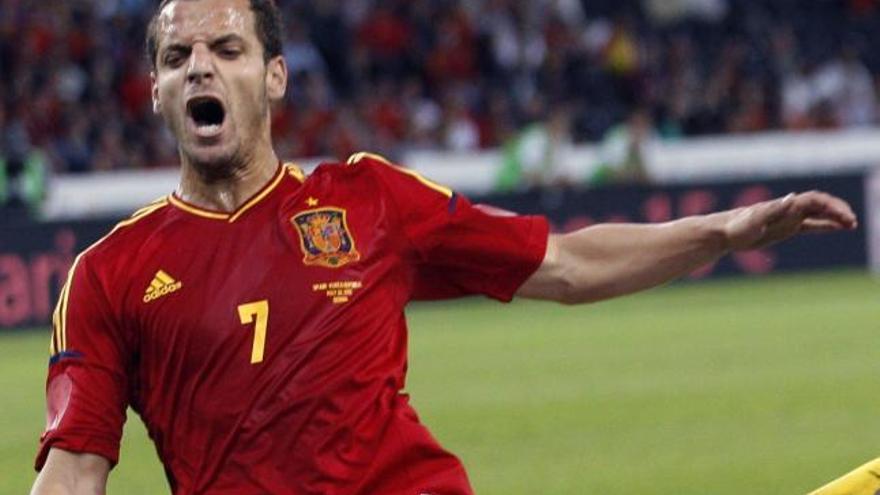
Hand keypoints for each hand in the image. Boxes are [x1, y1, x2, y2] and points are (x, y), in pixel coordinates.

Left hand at [722, 190, 857, 250]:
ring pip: (818, 214)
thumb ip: (774, 209)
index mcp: (785, 205)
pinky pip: (809, 225)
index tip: (844, 218)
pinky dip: (824, 225)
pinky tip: (836, 228)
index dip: (832, 206)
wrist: (722, 233)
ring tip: (852, 225)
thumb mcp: (755, 219)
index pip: (816, 200)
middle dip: (838, 211)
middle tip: (852, 223)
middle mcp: (789, 209)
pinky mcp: (785, 228)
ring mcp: (788, 218)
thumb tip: (793, 197)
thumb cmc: (736, 226)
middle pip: (821, 205)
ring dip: (835, 217)